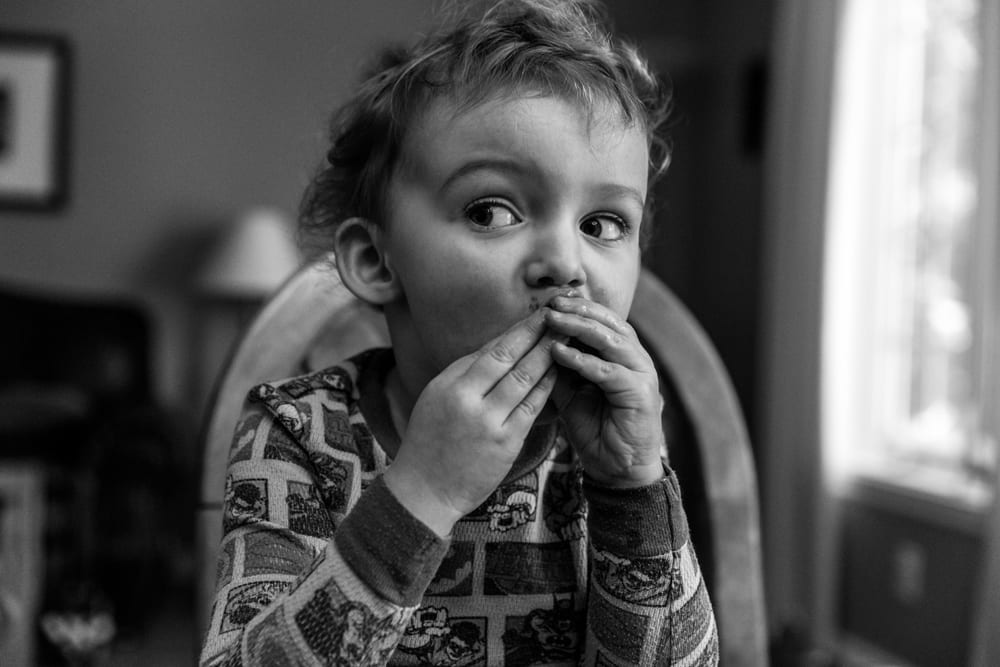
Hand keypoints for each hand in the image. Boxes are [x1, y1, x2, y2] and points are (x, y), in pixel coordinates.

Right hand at [383, 308, 557, 535]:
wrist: (423, 490)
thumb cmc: (430, 441)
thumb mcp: (436, 398)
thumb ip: (466, 373)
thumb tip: (499, 345)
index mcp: (450, 385)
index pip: (491, 349)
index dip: (519, 330)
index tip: (538, 314)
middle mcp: (468, 400)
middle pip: (510, 358)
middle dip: (538, 333)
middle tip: (561, 315)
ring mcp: (488, 422)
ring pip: (525, 380)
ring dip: (549, 356)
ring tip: (568, 337)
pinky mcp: (505, 443)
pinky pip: (532, 408)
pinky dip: (547, 387)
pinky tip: (561, 373)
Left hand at [545, 295, 664, 487]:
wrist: (617, 468)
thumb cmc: (595, 428)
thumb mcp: (570, 391)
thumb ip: (560, 366)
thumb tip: (535, 341)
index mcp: (622, 354)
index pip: (601, 320)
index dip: (577, 308)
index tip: (548, 300)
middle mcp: (636, 359)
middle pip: (608, 322)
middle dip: (578, 310)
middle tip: (550, 303)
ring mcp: (642, 374)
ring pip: (610, 340)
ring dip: (579, 328)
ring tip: (552, 320)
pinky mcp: (641, 393)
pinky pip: (608, 371)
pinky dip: (582, 361)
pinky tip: (558, 354)